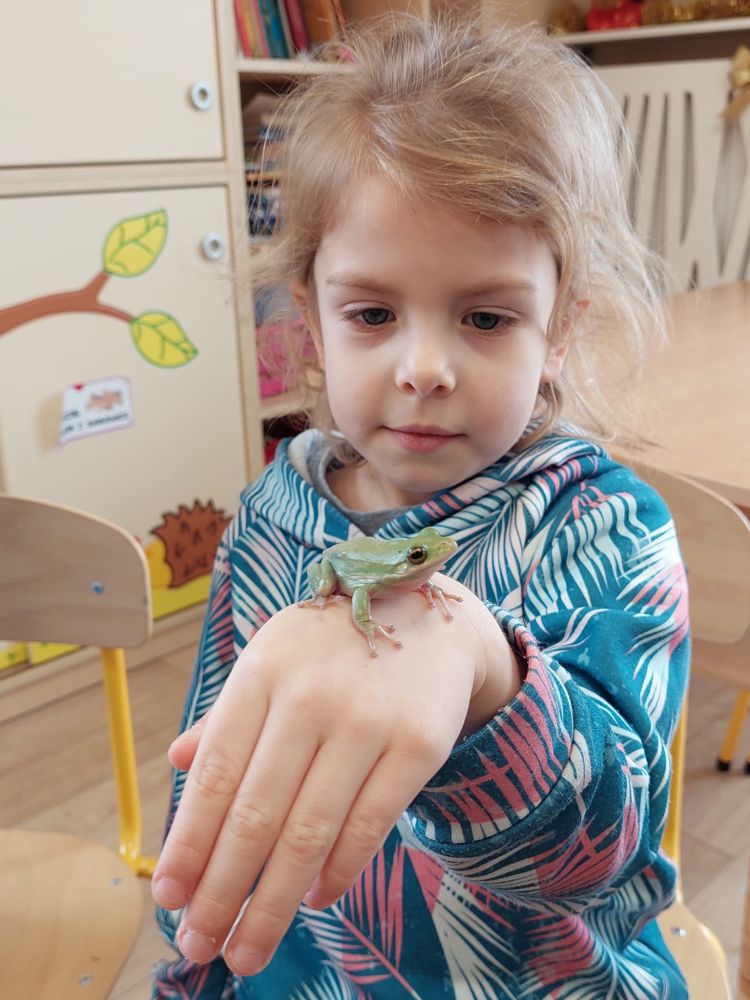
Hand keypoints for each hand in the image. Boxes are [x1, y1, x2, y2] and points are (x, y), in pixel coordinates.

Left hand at [152, 575, 517, 976]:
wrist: (431, 619)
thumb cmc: (334, 648)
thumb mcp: (274, 660)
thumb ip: (228, 715)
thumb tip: (175, 763)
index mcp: (263, 672)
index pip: (215, 775)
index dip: (188, 843)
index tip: (168, 898)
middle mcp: (311, 696)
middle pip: (257, 816)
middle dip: (222, 892)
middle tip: (199, 946)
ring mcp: (368, 721)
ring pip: (309, 834)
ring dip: (272, 905)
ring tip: (246, 949)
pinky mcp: (418, 745)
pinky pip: (368, 826)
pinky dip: (336, 874)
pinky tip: (311, 900)